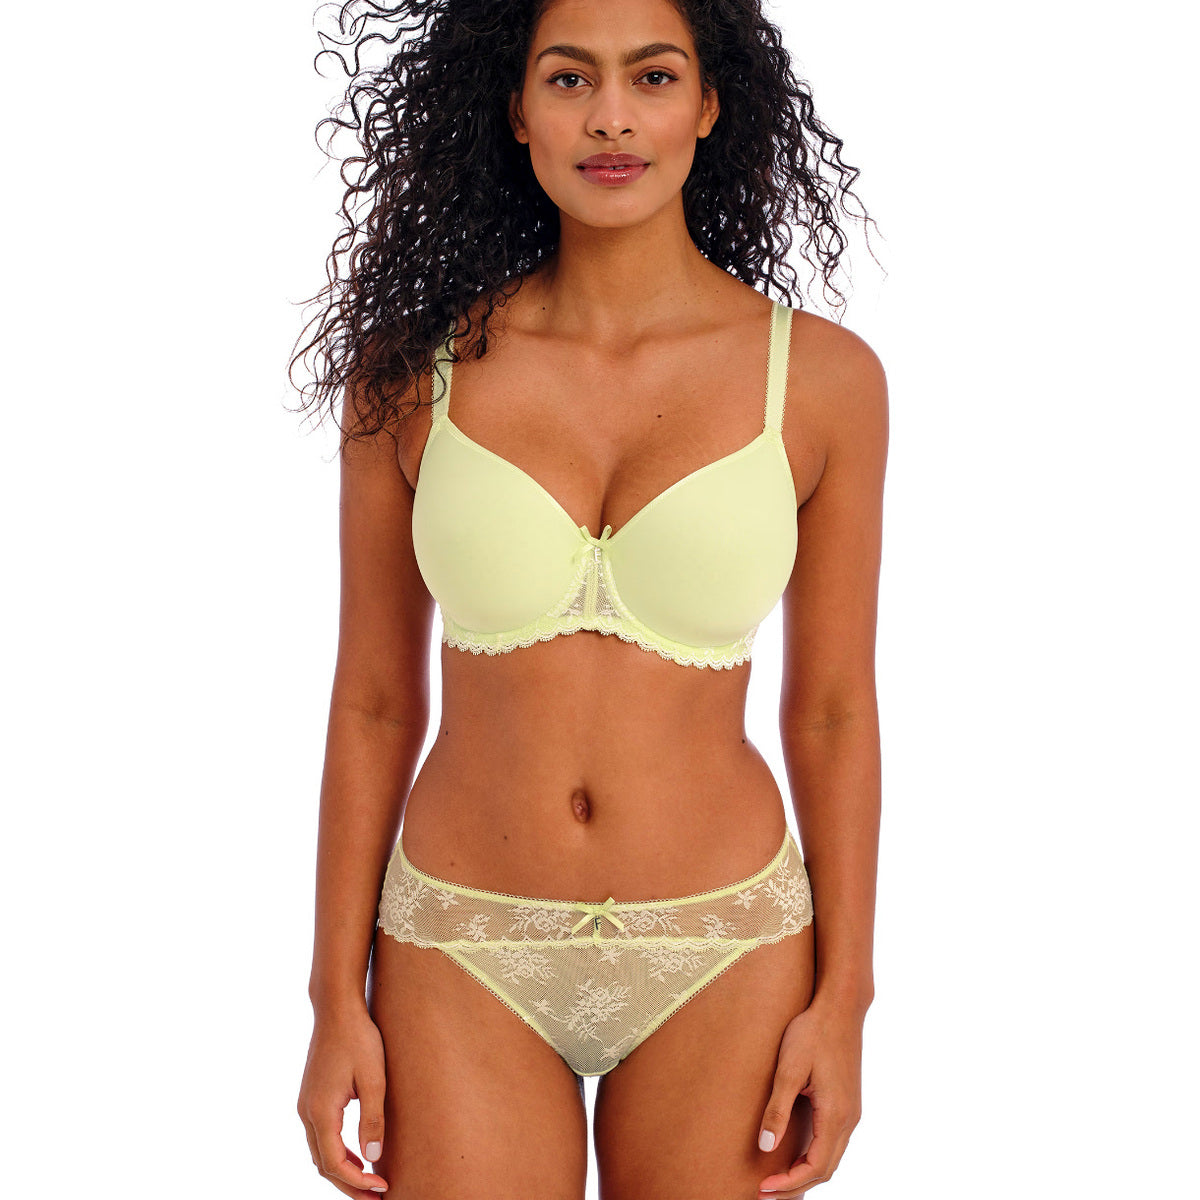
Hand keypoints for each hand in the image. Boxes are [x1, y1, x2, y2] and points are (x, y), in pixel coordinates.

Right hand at [297, 1006, 389, 1196]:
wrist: (337, 1009)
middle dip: (349, 1185)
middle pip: (323, 1165)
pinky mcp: (311, 1098)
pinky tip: (358, 1155)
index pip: (335, 1163)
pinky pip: (320, 1137)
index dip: (357, 1182)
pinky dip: (337, 1153)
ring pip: (320, 1153)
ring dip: (343, 1171)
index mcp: (320, 1112)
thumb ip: (372, 1120)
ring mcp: (306, 1105)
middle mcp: (306, 1113)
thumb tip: (373, 1158)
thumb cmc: (359, 1039)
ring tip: (369, 1181)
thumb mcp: (374, 1079)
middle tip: (377, 1196)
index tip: (382, 1188)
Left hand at [756, 998, 864, 1195]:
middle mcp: (849, 1119)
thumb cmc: (812, 1032)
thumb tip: (765, 1147)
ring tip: (777, 1180)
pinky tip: (795, 1156)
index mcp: (836, 1115)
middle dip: (795, 1186)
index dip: (789, 1183)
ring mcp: (851, 1112)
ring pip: (831, 1158)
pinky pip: (833, 1143)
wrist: (840, 1007)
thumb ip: (778, 1109)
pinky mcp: (847, 1103)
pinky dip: (815, 1158)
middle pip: (825, 1170)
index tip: (763, 1188)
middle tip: (764, 1193)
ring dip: (805, 1174)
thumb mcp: (789, 1069)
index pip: (815, 1167)